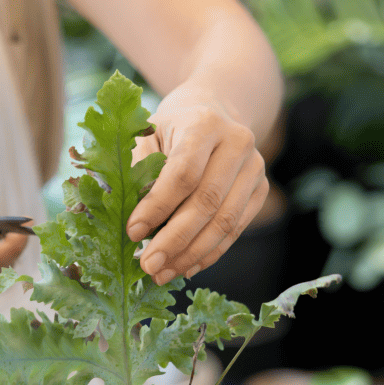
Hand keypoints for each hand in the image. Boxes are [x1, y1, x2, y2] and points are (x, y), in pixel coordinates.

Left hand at [126, 85, 269, 285]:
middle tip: (148, 266)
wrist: (212, 110)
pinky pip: (236, 229)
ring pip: (225, 221)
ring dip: (192, 254)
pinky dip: (209, 253)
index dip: (157, 206)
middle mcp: (237, 143)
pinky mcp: (261, 189)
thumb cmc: (169, 127)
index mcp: (204, 123)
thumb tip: (122, 219)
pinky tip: (186, 267)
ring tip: (163, 273)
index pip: (183, 173)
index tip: (132, 232)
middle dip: (174, 240)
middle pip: (206, 202)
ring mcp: (254, 167)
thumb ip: (137, 172)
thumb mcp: (147, 136)